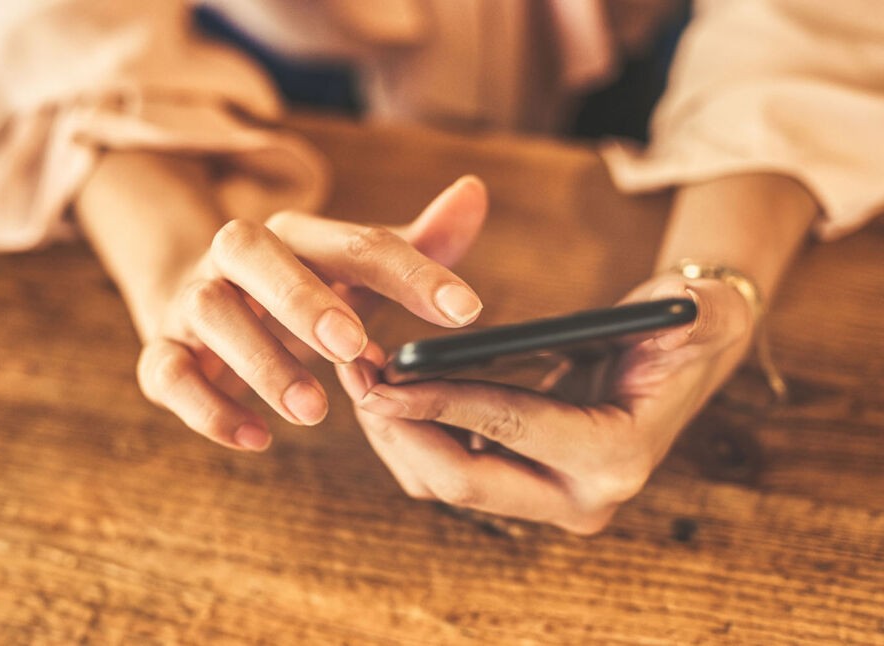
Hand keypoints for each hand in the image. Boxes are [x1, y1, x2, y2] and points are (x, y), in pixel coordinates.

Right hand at [137, 176, 487, 450]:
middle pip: (252, 251)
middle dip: (302, 296)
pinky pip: (167, 373)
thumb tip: (474, 193)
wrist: (192, 299)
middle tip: (354, 347)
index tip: (466, 311)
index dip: (412, 273)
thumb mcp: (354, 270)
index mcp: (292, 234)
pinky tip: (256, 439)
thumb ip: (416, 244)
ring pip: (209, 312)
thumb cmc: (297, 289)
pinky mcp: (162, 352)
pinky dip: (207, 407)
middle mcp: (234, 258)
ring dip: (261, 360)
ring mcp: (191, 303)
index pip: (354, 241)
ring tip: (314, 411)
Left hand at [336, 275, 755, 533]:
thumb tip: (685, 307)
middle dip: (401, 429)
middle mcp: (582, 498)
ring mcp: (550, 502)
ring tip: (360, 374)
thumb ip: (701, 312)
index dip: (444, 402)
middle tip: (355, 375)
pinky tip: (386, 391)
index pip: (513, 430)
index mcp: (619, 457)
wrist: (675, 360)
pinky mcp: (522, 493)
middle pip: (464, 482)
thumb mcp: (700, 312)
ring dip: (394, 434)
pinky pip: (446, 477)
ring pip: (444, 485)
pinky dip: (410, 437)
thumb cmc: (683, 327)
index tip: (383, 377)